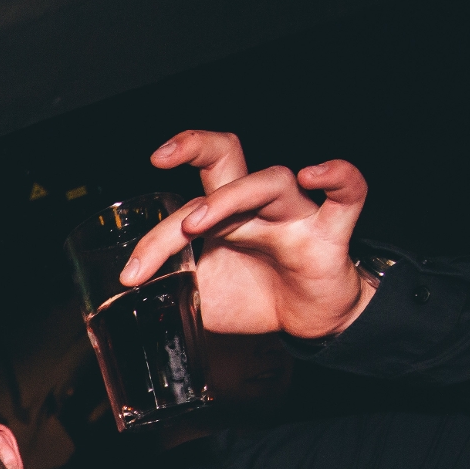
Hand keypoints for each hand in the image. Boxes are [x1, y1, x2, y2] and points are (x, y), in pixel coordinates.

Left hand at [121, 129, 370, 338]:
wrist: (308, 322)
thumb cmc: (255, 298)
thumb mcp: (202, 297)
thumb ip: (168, 290)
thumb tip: (121, 301)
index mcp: (223, 218)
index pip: (186, 206)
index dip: (155, 236)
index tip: (131, 271)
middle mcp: (255, 207)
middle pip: (228, 156)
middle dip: (195, 146)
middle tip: (160, 157)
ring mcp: (294, 216)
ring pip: (271, 180)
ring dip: (231, 196)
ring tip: (197, 222)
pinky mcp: (331, 234)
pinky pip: (348, 194)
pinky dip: (339, 176)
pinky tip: (315, 173)